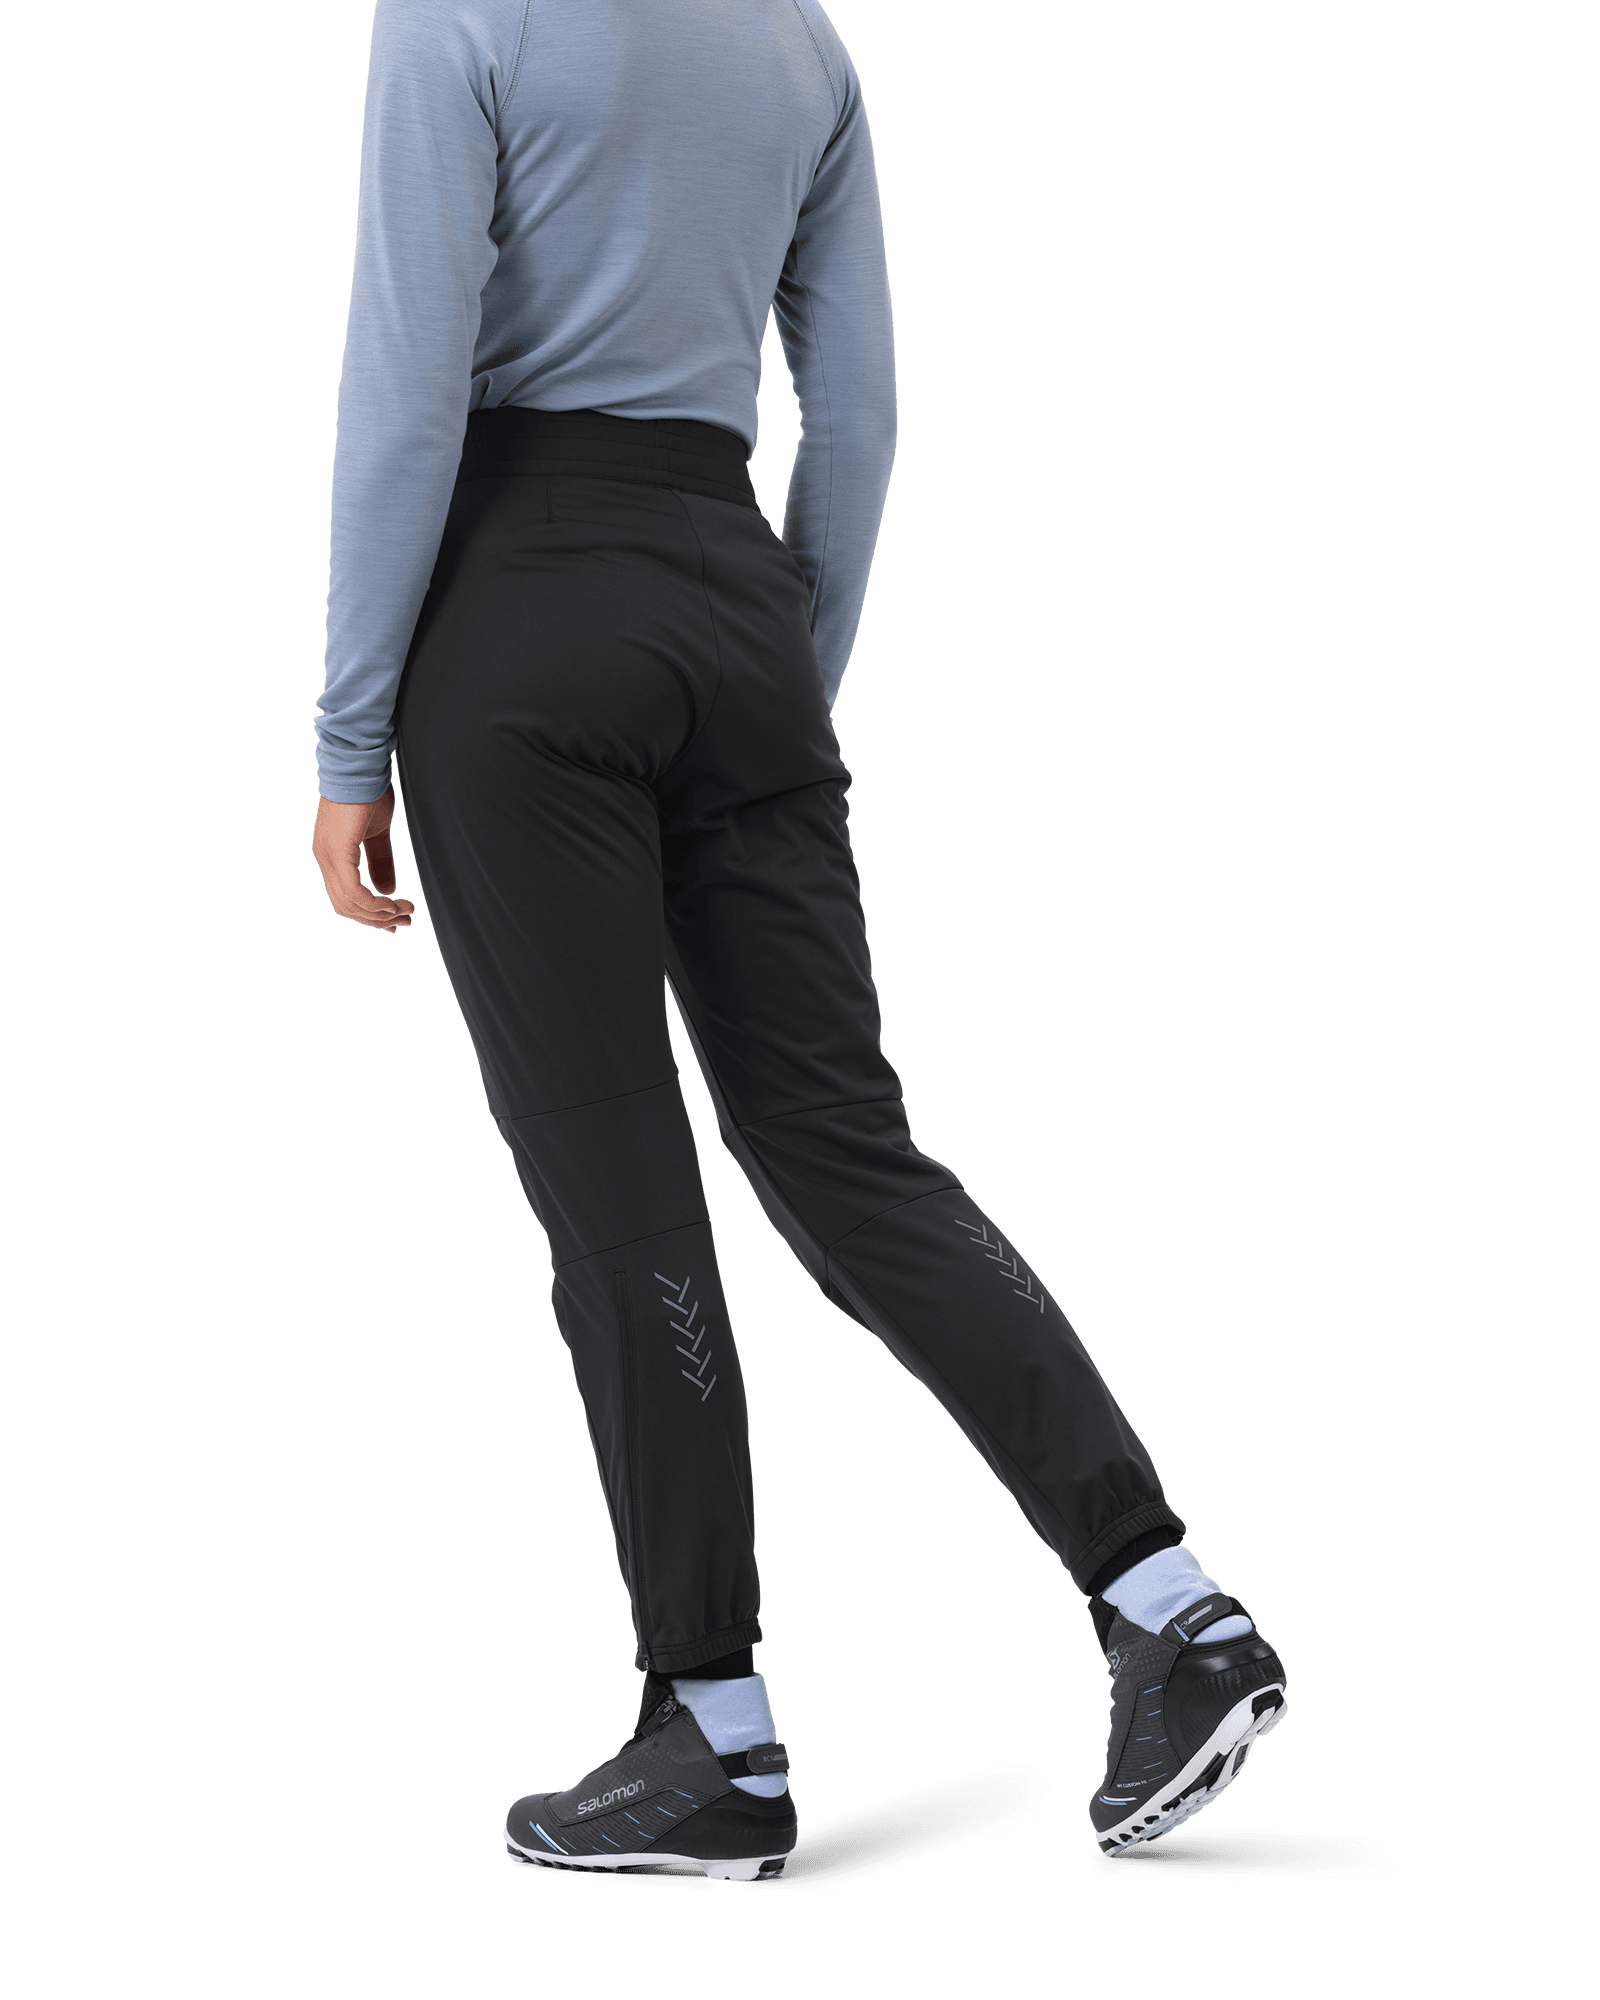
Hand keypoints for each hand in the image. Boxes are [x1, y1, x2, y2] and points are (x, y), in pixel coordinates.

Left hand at [312, 788, 414, 933]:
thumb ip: (380, 861)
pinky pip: (353, 892)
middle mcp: (324, 859)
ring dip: (379, 915)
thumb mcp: (378, 833)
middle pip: (346, 907)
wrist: (361, 767)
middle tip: (405, 922)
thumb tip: (387, 891)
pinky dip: (373, 904)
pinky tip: (392, 904)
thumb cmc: (369, 792)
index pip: (344, 898)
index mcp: (330, 856)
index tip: (395, 921)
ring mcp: (328, 857)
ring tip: (405, 913)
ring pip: (349, 904)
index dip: (369, 915)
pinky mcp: (337, 852)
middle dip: (377, 920)